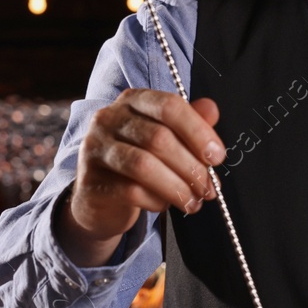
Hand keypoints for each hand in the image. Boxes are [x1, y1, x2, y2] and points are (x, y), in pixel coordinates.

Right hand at [60, 89, 224, 265]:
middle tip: (208, 188)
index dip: (198, 132)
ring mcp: (95, 148)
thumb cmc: (138, 164)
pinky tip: (165, 206)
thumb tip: (211, 110)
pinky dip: (156, 201)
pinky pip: (130, 190)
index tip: (217, 156)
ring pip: (144, 166)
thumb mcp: (166, 138)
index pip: (169, 106)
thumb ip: (189, 123)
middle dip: (191, 167)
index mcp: (132, 101)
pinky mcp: (90, 180)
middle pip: (159, 138)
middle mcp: (109, 118)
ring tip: (193, 201)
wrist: (100, 200)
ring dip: (177, 187)